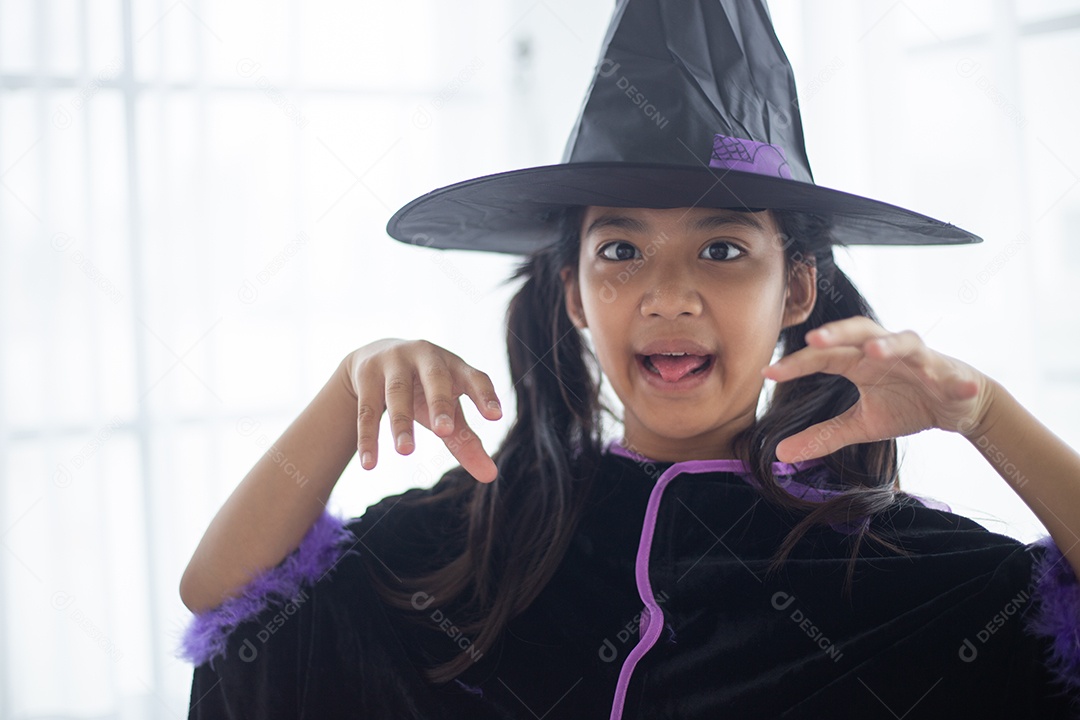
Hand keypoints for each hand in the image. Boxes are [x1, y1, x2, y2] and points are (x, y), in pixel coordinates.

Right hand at [343, 339, 502, 482]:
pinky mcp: (367, 374)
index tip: (496, 417)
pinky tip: (370, 464)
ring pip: (397, 393)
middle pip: (435, 379)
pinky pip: (367, 410)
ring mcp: (394, 362)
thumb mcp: (447, 410)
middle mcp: (426, 357)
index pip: (475, 378)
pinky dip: (369, 437)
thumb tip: (490, 476)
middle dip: (439, 404)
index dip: (485, 395)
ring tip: (405, 452)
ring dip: (401, 423)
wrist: (375, 355)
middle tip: (444, 432)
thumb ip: (465, 440)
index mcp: (454, 366)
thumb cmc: (424, 389)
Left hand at [760, 317, 993, 462]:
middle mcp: (885, 351)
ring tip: (873, 351)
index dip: (797, 363)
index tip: (768, 373)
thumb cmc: (905, 404)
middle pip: (858, 333)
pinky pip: (951, 374)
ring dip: (889, 345)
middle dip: (837, 334)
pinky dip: (956, 380)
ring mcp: (918, 359)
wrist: (955, 404)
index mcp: (858, 362)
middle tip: (813, 338)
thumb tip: (779, 455)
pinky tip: (962, 385)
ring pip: (903, 343)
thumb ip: (822, 436)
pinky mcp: (949, 373)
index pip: (823, 356)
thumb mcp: (860, 424)